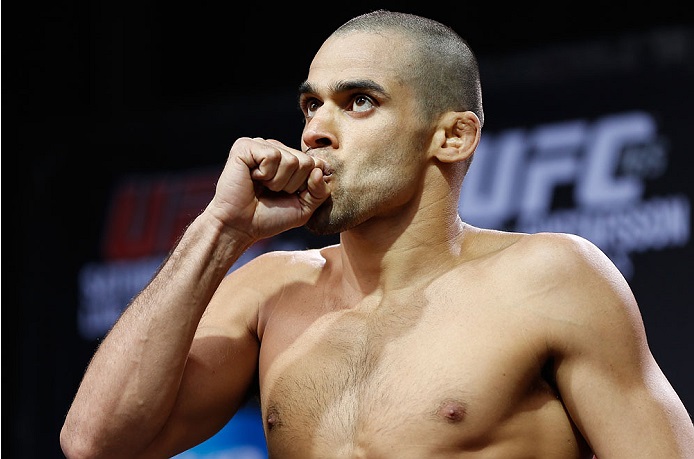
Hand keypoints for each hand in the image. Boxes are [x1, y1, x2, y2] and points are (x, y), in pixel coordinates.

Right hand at [207, 137, 331, 241]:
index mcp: (290, 159)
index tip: (289, 196)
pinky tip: (253, 178)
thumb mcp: (304, 208)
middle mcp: (276, 149)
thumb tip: (319, 170)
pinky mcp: (245, 146)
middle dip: (293, 185)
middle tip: (272, 192)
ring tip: (262, 186)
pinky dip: (265, 174)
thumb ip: (320, 192)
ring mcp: (261, 145)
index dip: (306, 186)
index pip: (316, 164)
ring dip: (278, 182)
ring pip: (291, 160)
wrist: (240, 227)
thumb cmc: (269, 218)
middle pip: (306, 162)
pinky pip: (272, 156)